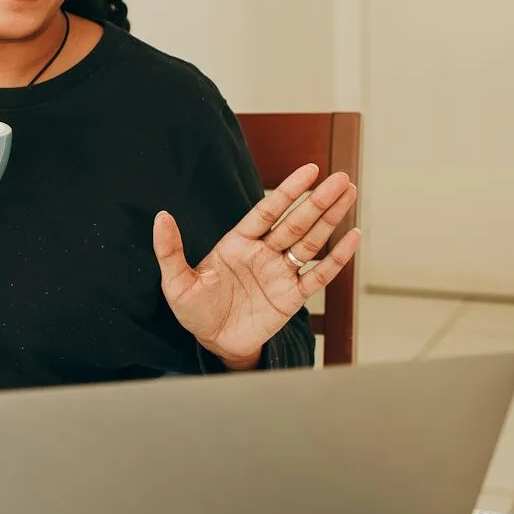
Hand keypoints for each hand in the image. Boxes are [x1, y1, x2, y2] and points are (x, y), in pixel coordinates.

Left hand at [153, 164, 359, 367]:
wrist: (213, 343)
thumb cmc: (194, 311)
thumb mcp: (176, 282)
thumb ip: (170, 249)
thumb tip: (161, 217)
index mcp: (238, 243)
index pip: (268, 211)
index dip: (288, 191)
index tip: (310, 170)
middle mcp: (263, 253)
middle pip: (295, 222)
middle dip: (318, 200)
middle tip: (341, 178)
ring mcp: (280, 273)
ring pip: (310, 242)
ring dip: (331, 219)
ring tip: (349, 194)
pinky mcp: (292, 297)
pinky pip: (318, 275)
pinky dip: (336, 258)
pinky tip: (352, 237)